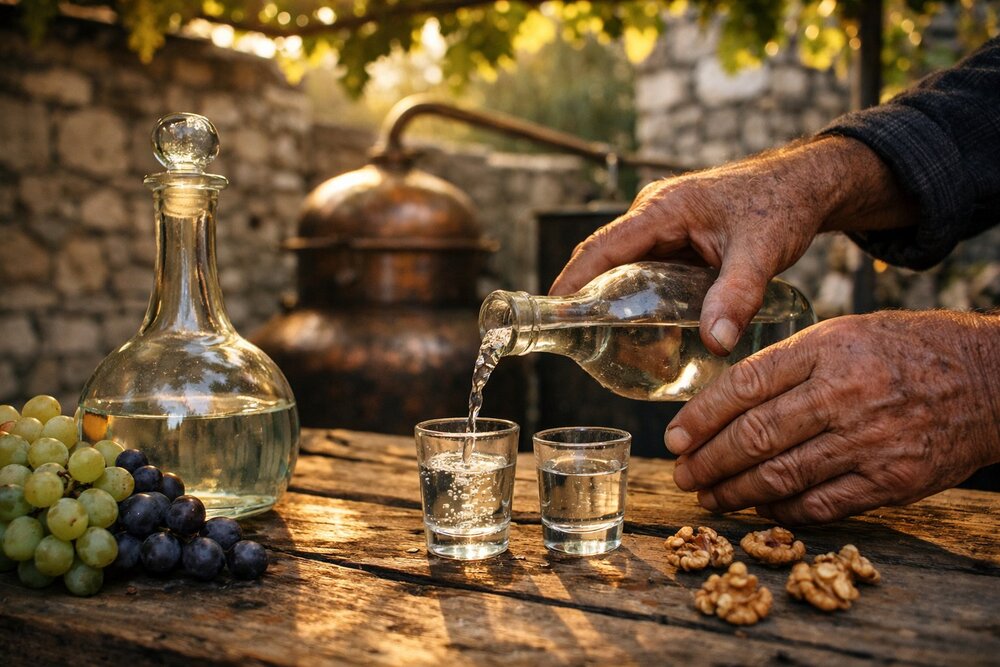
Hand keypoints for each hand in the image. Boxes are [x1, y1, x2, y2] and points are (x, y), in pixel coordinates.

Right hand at [549, 136, 915, 355]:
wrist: (806, 186)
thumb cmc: (782, 206)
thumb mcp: (761, 253)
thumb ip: (737, 297)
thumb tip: (716, 342)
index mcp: (662, 209)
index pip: (602, 248)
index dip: (572, 281)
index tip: (553, 313)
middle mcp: (654, 214)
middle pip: (605, 259)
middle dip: (587, 297)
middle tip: (576, 340)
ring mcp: (664, 226)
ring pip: (625, 266)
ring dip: (613, 299)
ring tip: (604, 342)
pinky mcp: (677, 238)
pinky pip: (646, 269)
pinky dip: (639, 296)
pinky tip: (644, 327)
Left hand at [666, 310, 999, 523]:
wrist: (990, 379)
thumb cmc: (906, 350)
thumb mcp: (843, 334)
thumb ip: (787, 364)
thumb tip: (724, 402)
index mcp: (826, 349)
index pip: (744, 385)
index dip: (701, 417)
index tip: (674, 437)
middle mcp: (844, 394)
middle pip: (755, 436)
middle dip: (708, 461)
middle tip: (681, 474)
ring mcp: (869, 441)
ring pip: (781, 475)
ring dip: (735, 492)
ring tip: (709, 496)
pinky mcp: (891, 480)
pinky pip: (821, 504)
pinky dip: (782, 510)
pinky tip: (760, 508)